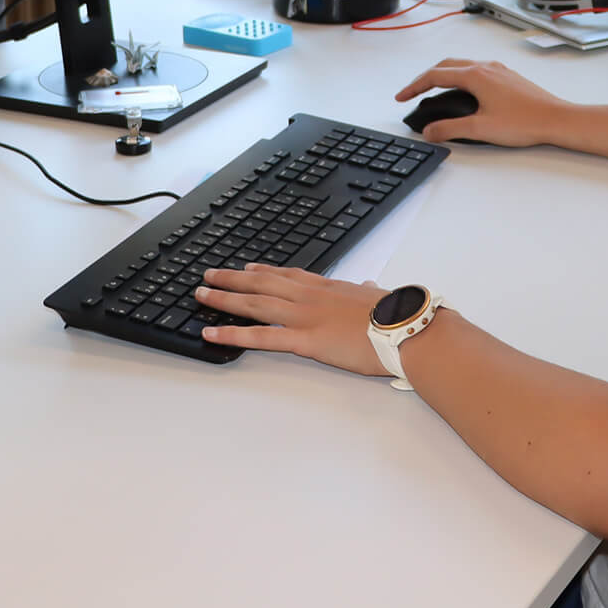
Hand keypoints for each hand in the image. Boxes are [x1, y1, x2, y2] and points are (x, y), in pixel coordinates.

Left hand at [196, 264, 391, 376]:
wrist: (406, 329)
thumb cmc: (398, 317)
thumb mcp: (380, 297)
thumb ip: (368, 291)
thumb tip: (371, 286)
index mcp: (328, 287)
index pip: (288, 275)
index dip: (264, 270)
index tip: (247, 267)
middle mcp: (310, 296)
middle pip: (262, 284)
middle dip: (232, 279)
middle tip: (209, 276)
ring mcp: (304, 316)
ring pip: (254, 303)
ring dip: (224, 299)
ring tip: (201, 295)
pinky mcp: (304, 339)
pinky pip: (260, 337)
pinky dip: (232, 334)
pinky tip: (212, 333)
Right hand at [395, 59, 577, 146]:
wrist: (557, 120)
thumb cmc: (525, 122)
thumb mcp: (481, 129)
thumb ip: (450, 129)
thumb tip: (429, 131)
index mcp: (476, 76)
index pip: (435, 76)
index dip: (414, 87)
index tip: (402, 97)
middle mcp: (486, 67)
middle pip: (446, 66)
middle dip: (425, 78)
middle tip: (412, 93)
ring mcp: (498, 70)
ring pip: (462, 66)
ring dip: (443, 75)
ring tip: (433, 90)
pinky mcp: (508, 77)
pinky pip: (476, 70)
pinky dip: (460, 77)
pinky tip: (463, 92)